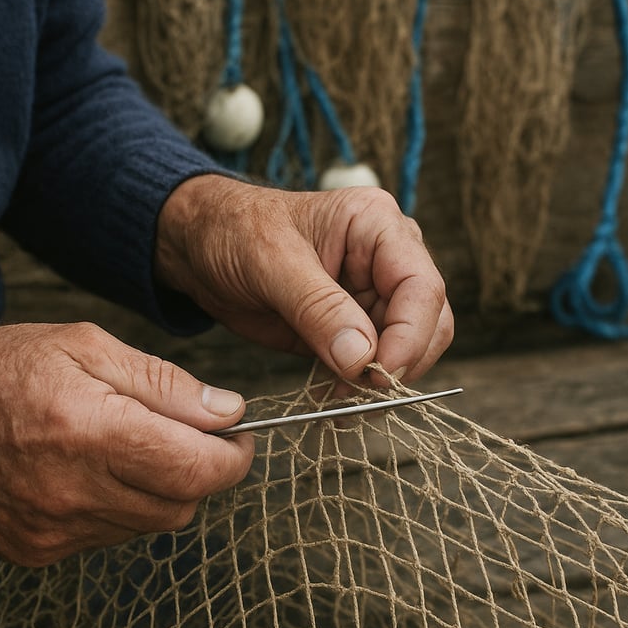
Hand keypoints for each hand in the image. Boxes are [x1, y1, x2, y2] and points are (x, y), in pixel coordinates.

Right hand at [0, 323, 253, 566]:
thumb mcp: (82, 344)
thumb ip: (163, 383)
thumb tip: (228, 412)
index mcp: (90, 430)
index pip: (199, 470)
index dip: (235, 456)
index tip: (238, 434)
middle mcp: (73, 491)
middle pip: (183, 503)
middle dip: (202, 470)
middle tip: (187, 433)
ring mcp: (54, 530)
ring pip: (151, 523)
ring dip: (162, 488)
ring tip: (129, 444)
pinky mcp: (37, 551)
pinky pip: (110, 535)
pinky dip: (121, 505)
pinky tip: (91, 469)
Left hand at [156, 175, 453, 383]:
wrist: (200, 246)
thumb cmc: (233, 232)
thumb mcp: (270, 262)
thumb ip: (319, 307)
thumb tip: (362, 358)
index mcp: (377, 226)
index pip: (422, 287)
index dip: (409, 337)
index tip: (376, 374)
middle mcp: (387, 259)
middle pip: (428, 323)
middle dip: (399, 364)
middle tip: (358, 395)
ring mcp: (373, 295)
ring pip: (407, 350)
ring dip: (379, 383)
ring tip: (339, 402)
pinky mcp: (352, 328)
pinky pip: (373, 365)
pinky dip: (358, 389)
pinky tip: (331, 401)